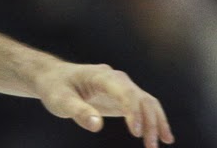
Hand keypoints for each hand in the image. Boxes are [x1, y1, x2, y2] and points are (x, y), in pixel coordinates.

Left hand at [35, 62, 172, 146]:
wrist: (52, 77)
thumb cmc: (55, 87)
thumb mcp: (60, 100)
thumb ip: (78, 112)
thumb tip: (98, 126)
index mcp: (101, 75)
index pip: (125, 91)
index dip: (133, 111)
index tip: (135, 133)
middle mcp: (116, 78)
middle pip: (141, 98)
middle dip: (149, 121)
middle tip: (150, 146)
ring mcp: (121, 86)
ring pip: (147, 102)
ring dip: (156, 122)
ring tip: (159, 144)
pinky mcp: (122, 96)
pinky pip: (144, 107)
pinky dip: (155, 120)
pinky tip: (164, 137)